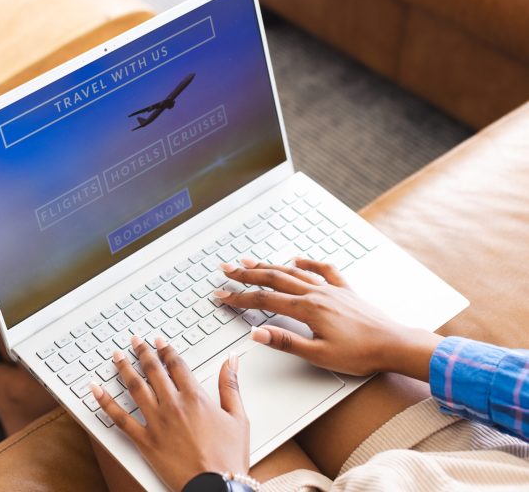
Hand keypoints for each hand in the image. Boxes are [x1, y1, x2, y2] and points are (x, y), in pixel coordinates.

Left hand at [90, 336, 249, 490]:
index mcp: (195, 397)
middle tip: (134, 340)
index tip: (159, 341)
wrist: (217, 486)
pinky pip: (120, 418)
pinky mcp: (145, 441)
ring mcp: (157, 422)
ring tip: (116, 356)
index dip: (166, 350)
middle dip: (142, 352)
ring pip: (135, 388)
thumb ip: (230, 385)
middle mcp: (173, 405)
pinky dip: (105, 402)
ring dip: (124, 368)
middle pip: (153, 370)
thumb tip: (231, 360)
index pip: (176, 364)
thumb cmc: (229, 456)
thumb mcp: (238, 417)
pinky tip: (95, 390)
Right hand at [214, 257, 441, 379]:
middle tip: (226, 270)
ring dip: (269, 265)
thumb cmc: (360, 354)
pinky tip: (298, 260)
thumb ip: (285, 342)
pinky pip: (323, 270)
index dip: (239, 297)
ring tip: (250, 260)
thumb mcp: (318, 355)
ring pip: (293, 272)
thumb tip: (257, 333)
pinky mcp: (344, 291)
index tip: (221, 295)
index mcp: (307, 309)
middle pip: (274, 278)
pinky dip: (308, 263)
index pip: (264, 299)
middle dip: (247, 274)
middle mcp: (316, 293)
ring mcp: (330, 289)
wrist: (394, 344)